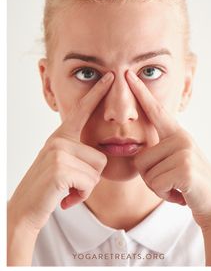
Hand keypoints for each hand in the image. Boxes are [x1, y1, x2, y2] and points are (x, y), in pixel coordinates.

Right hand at [8, 72, 113, 233]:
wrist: (25, 210)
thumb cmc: (48, 189)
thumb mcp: (62, 164)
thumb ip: (77, 153)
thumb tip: (102, 156)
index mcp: (61, 136)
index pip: (82, 110)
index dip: (97, 92)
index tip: (110, 76)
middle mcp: (59, 140)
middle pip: (100, 157)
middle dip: (91, 178)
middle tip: (70, 185)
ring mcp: (58, 152)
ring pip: (97, 171)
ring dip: (85, 188)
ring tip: (66, 190)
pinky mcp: (60, 168)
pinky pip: (90, 183)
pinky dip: (80, 195)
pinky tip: (64, 198)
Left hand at [126, 70, 210, 230]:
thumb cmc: (190, 184)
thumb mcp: (176, 161)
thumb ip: (160, 151)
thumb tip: (137, 153)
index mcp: (177, 133)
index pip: (155, 110)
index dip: (140, 92)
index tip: (128, 74)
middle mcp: (181, 137)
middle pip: (140, 158)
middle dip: (151, 177)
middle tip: (172, 181)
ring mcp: (184, 151)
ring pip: (146, 173)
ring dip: (158, 187)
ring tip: (177, 186)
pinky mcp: (185, 168)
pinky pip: (156, 183)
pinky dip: (164, 194)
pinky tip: (180, 194)